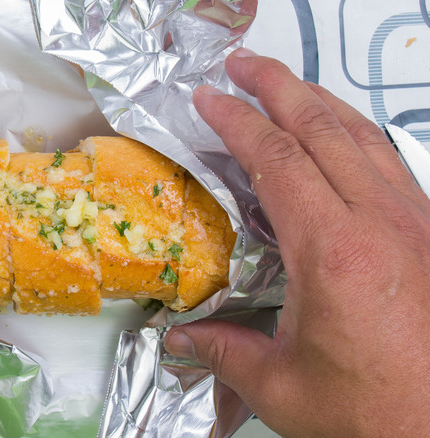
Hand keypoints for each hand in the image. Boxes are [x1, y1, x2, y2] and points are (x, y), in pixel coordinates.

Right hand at [164, 48, 429, 436]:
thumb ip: (225, 351)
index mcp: (335, 252)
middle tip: (242, 65)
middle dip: (276, 85)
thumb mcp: (283, 387)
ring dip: (318, 100)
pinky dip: (355, 132)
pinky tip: (341, 135)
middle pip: (324, 125)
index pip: (278, 160)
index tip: (209, 100)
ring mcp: (414, 221)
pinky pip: (389, 159)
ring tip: (284, 86)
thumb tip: (183, 337)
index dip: (238, 121)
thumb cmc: (382, 411)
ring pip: (362, 133)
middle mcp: (381, 222)